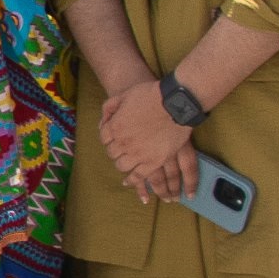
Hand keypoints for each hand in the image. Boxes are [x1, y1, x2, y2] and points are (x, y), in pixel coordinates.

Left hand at [99, 81, 197, 201]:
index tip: (114, 137)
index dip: (108, 137)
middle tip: (122, 150)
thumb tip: (104, 122)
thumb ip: (110, 107)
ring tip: (128, 162)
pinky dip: (133, 181)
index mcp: (114, 127)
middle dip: (115, 151)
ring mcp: (138, 154)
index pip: (104, 138)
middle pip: (112, 153)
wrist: (174, 103)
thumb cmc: (150, 95)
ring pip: (123, 166)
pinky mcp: (154, 161)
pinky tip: (130, 182)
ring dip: (123, 164)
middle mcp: (123, 143)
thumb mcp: (124, 95)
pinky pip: (139, 176)